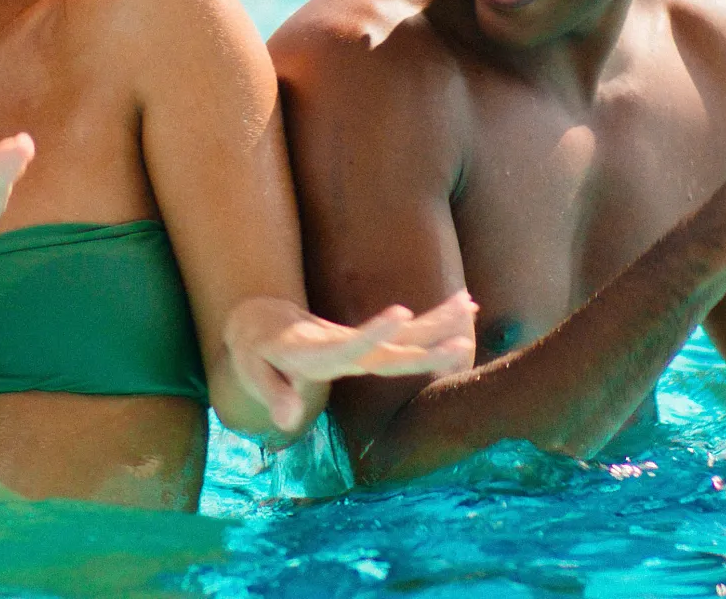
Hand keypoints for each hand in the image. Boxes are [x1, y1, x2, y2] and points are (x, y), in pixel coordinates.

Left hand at [226, 291, 478, 432]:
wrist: (261, 319)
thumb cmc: (257, 355)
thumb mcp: (254, 375)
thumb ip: (275, 396)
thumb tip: (288, 421)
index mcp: (316, 353)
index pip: (348, 347)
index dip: (374, 333)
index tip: (402, 314)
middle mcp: (343, 342)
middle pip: (389, 344)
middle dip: (425, 337)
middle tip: (461, 334)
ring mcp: (358, 338)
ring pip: (404, 332)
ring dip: (438, 320)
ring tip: (471, 304)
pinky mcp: (367, 338)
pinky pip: (406, 331)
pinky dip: (434, 320)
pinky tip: (464, 306)